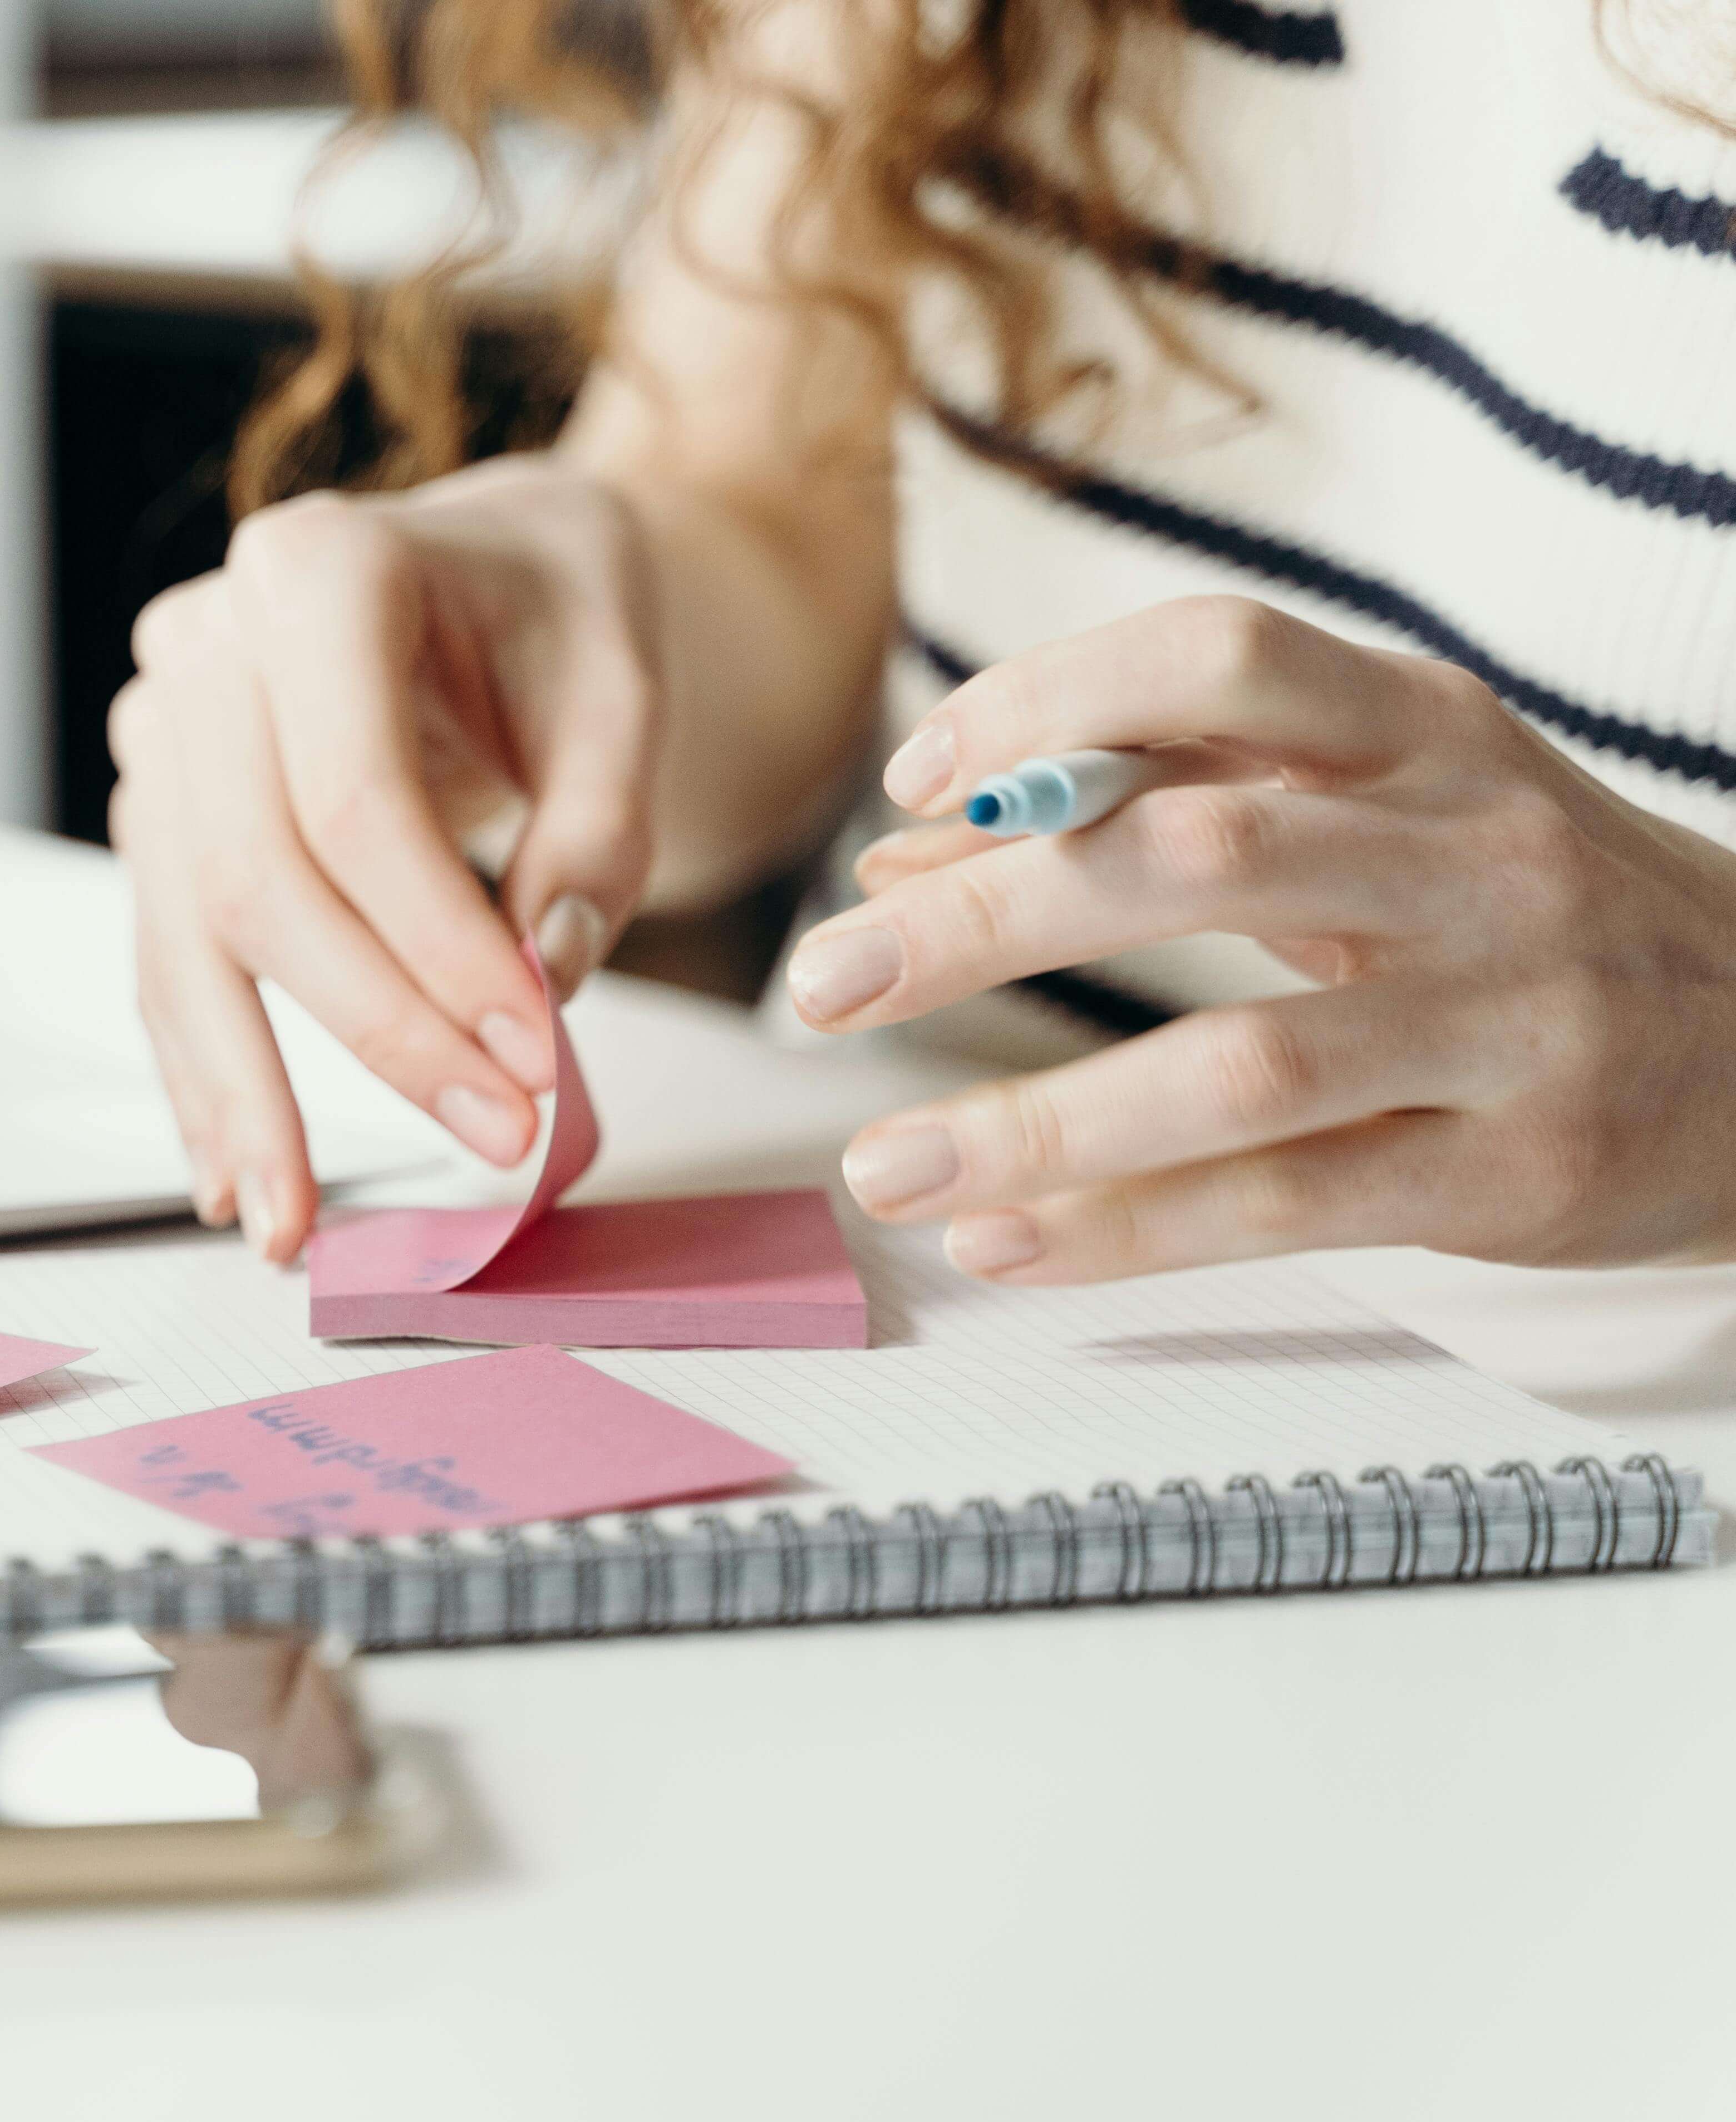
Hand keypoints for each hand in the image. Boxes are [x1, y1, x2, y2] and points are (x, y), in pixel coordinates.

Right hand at [111, 456, 658, 1262]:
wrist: (484, 562)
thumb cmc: (552, 604)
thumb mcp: (622, 675)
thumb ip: (600, 823)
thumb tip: (546, 975)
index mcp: (315, 569)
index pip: (353, 802)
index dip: (440, 948)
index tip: (535, 1057)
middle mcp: (205, 646)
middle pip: (257, 880)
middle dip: (375, 1034)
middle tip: (492, 1138)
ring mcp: (161, 732)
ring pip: (184, 939)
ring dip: (242, 1096)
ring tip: (293, 1228)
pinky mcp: (158, 813)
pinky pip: (168, 959)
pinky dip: (201, 1074)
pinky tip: (232, 1174)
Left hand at [789, 595, 1735, 1280]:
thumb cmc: (1521, 906)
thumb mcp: (1374, 807)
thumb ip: (1152, 802)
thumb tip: (903, 861)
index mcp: (1425, 733)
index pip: (1219, 659)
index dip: (1049, 704)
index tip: (914, 780)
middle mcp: (1471, 856)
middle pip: (1192, 860)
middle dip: (982, 923)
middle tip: (822, 983)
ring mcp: (1508, 1018)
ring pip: (1237, 1065)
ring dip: (1033, 1123)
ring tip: (883, 1167)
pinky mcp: (1517, 1168)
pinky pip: (1291, 1203)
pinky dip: (1128, 1228)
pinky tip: (1007, 1240)